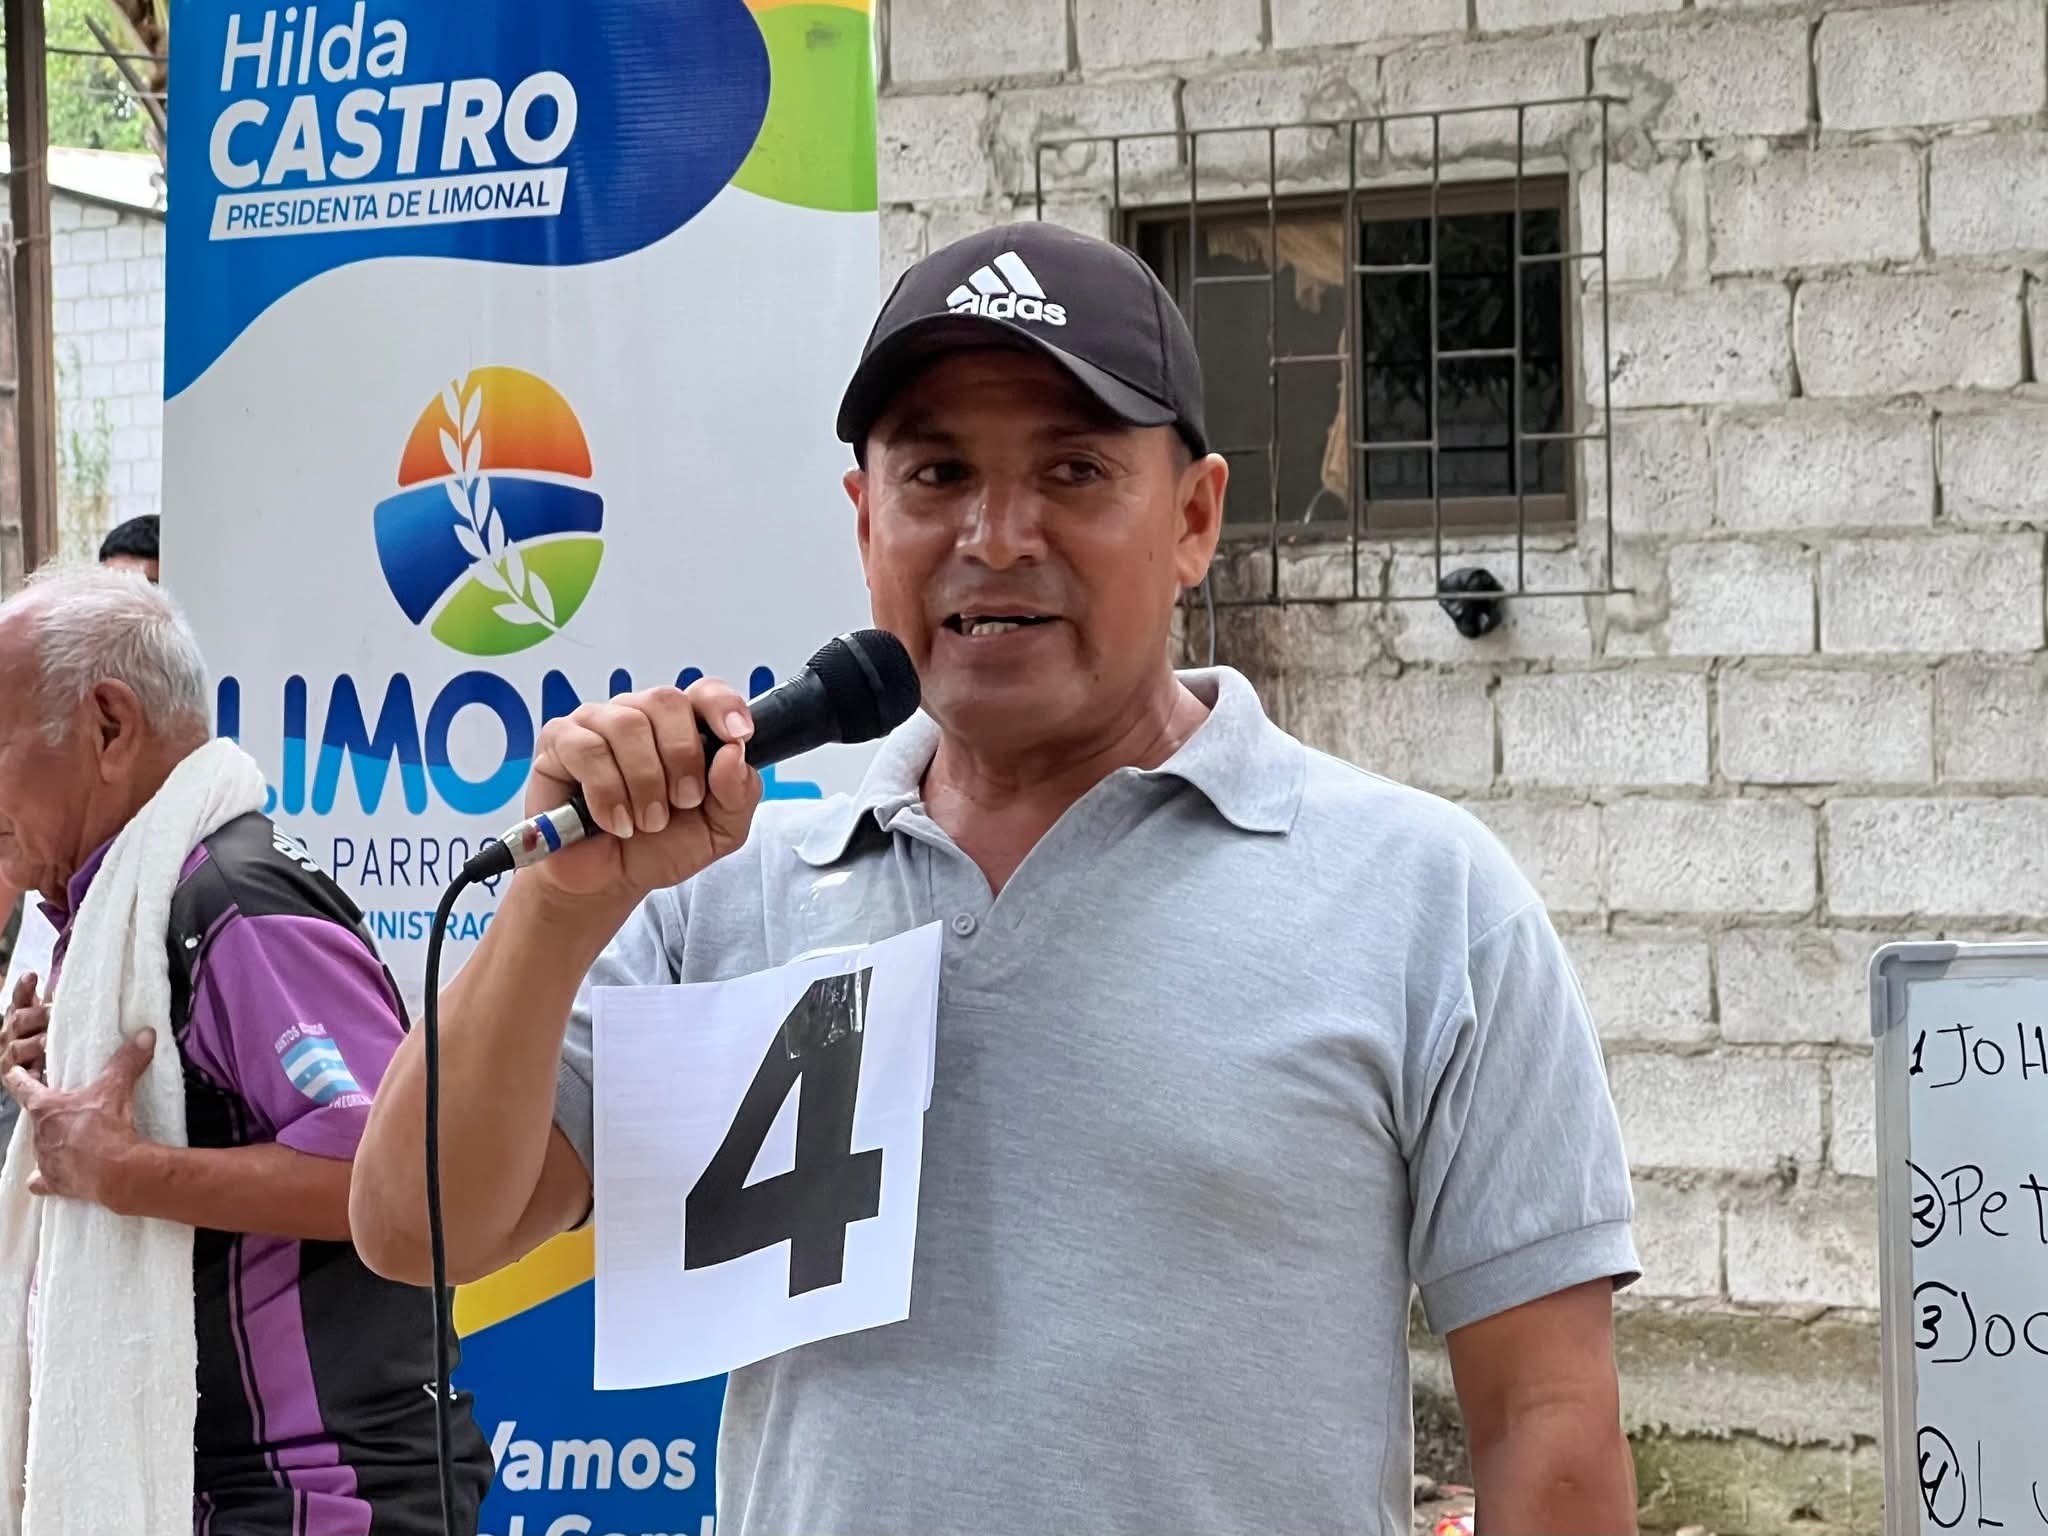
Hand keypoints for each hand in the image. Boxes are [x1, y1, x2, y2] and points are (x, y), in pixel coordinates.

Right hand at [3, 971, 49, 1081]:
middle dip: (36, 1016)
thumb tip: (77, 982)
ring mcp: (9, 1054)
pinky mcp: (11, 1076)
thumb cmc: (50, 1036)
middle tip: (54, 1013)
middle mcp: (10, 1032)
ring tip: (47, 1040)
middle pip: (18, 1020)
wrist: (39, 1073)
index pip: (20, 998)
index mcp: (20, 1015)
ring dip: (34, 1043)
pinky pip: (18, 1074)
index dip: (24, 987)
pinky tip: (39, 1069)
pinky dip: (29, 1070)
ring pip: (17, 1046)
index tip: (32, 975)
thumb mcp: (53, 1019)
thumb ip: (58, 1004)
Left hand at [7, 1030, 153, 1211]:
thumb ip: (127, 1060)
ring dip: (53, 1141)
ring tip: (72, 1139)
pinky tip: (54, 1175)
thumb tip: (144, 1035)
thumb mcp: (117, 1087)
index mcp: (45, 1107)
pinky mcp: (53, 1182)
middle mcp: (38, 1133)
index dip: (18, 1077)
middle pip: (37, 1118)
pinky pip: (40, 1180)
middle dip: (49, 1113)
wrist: (115, 1170)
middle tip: (68, 1108)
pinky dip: (45, 1177)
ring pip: (41, 1146)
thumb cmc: (107, 1127)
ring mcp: (44, 1159)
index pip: (21, 1086)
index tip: (16, 1072)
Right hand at [523, 679, 762, 903]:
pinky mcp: (558, 742)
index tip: (738, 736)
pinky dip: (607, 791)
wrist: (610, 881)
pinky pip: (586, 748)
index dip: (724, 705)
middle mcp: (639, 715)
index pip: (704, 691)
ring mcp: (596, 724)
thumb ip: (738, 793)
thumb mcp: (718, 831)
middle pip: (665, 701)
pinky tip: (614, 821)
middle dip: (682, 756)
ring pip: (626, 724)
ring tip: (646, 821)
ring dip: (644, 781)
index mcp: (682, 726)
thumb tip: (734, 753)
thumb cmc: (660, 846)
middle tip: (682, 802)